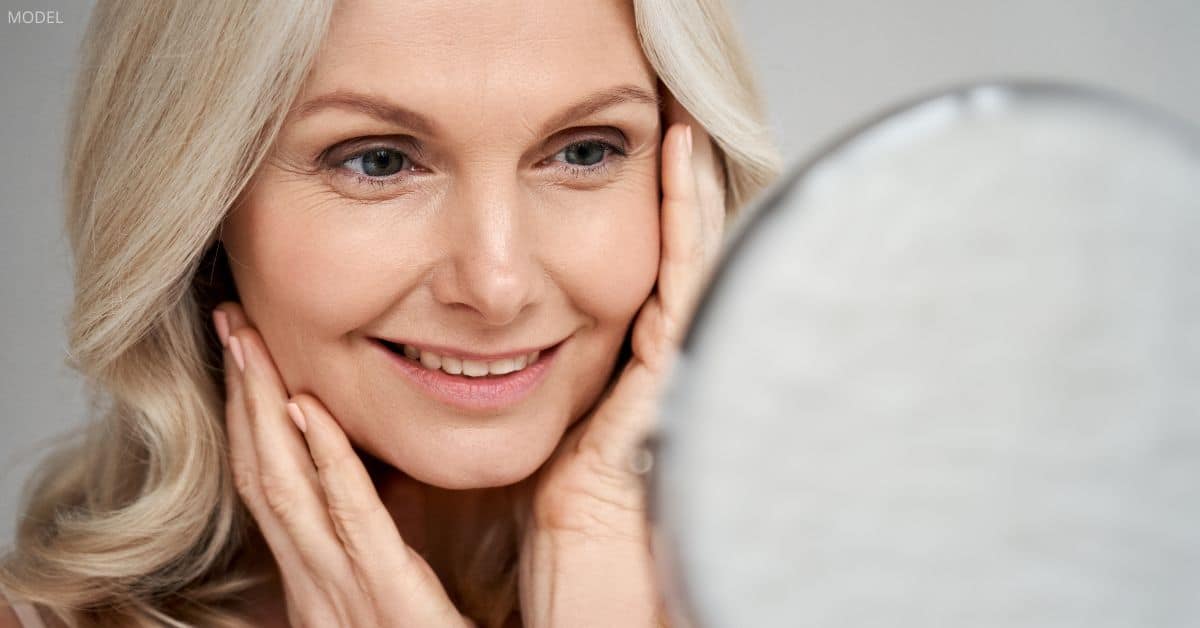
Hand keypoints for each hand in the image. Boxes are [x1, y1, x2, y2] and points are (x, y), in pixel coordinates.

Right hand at [213, 302, 471, 627]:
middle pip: (263, 471)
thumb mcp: (387, 591)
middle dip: (242, 392)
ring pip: (287, 486)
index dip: (248, 413)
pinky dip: (326, 463)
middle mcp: (316, 579)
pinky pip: (352, 520)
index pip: (269, 481)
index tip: (241, 350)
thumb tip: (363, 483)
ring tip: (249, 343)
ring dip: (264, 408)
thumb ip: (370, 542)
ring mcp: (343, 589)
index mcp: (317, 575)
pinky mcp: (390, 597)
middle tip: (228, 321)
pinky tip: (309, 411)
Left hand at [517, 94, 727, 626]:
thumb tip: (466, 365)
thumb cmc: (558, 532)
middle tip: (668, 134)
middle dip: (670, 201)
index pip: (631, 289)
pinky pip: (684, 279)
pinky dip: (688, 217)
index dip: (639, 230)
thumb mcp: (527, 446)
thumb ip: (512, 400)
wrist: (590, 580)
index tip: (629, 176)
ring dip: (684, 193)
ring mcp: (670, 366)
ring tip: (681, 132)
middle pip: (666, 265)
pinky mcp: (673, 370)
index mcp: (619, 379)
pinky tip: (684, 163)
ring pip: (685, 261)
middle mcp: (652, 367)